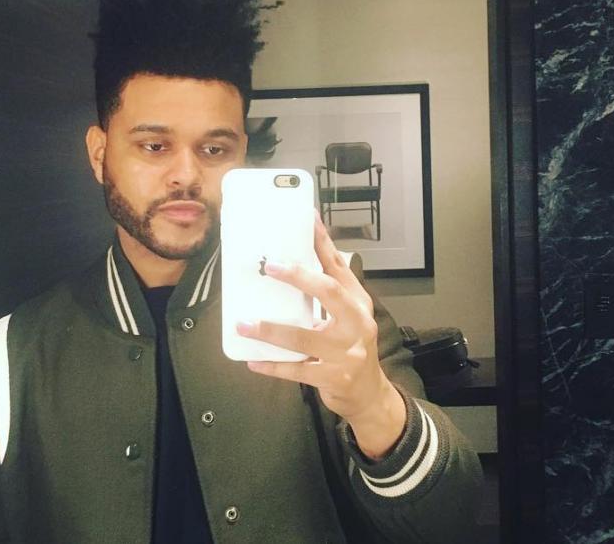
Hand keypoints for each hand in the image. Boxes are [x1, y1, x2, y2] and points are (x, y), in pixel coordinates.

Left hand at [238, 213, 406, 459]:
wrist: (369, 394)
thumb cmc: (351, 348)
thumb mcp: (348, 317)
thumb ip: (329, 294)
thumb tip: (294, 261)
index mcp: (358, 304)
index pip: (340, 267)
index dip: (322, 243)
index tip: (306, 220)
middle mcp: (357, 324)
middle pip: (329, 292)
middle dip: (300, 277)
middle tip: (270, 267)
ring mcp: (346, 353)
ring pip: (304, 337)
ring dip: (270, 330)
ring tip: (244, 324)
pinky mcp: (333, 378)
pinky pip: (297, 370)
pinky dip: (272, 365)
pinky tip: (252, 360)